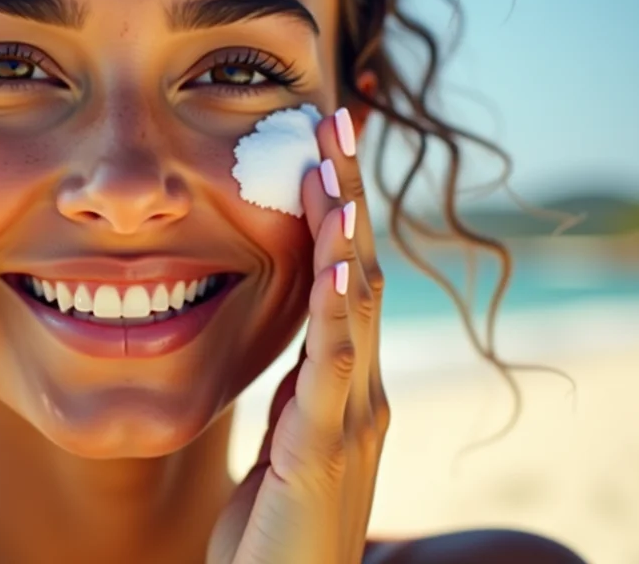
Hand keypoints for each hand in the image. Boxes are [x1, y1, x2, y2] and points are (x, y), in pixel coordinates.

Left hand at [209, 106, 389, 563]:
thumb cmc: (277, 534)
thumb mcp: (286, 446)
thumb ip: (301, 396)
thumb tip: (300, 348)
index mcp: (345, 385)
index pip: (346, 277)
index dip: (338, 209)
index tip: (320, 144)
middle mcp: (361, 390)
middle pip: (361, 268)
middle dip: (347, 191)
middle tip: (334, 115)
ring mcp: (352, 416)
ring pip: (357, 301)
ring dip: (345, 224)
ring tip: (333, 157)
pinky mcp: (327, 446)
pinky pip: (334, 364)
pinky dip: (340, 306)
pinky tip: (338, 257)